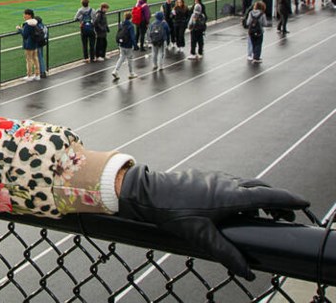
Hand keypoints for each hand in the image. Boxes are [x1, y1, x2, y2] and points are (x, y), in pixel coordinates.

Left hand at [117, 164, 308, 279]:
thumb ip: (226, 254)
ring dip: (257, 196)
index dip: (287, 199)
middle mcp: (226, 183)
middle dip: (275, 199)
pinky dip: (240, 192)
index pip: (268, 196)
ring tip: (261, 212)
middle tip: (284, 213)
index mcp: (232, 196)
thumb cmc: (174, 212)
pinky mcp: (203, 177)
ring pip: (244, 184)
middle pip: (259, 188)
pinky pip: (229, 183)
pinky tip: (233, 206)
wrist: (148, 192)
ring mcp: (215, 178)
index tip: (302, 202)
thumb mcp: (201, 237)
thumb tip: (247, 272)